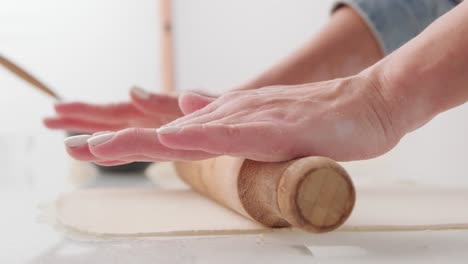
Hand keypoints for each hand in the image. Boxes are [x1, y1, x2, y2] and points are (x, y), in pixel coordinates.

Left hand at [64, 75, 402, 163]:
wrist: (368, 102)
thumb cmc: (321, 117)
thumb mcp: (267, 122)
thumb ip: (228, 121)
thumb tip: (189, 109)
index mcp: (230, 119)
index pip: (172, 134)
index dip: (131, 142)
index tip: (94, 148)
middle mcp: (233, 114)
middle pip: (167, 131)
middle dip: (119, 140)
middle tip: (75, 147)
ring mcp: (254, 118)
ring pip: (190, 131)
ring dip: (143, 139)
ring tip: (99, 145)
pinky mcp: (279, 127)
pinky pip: (235, 133)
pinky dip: (204, 136)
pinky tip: (177, 137)